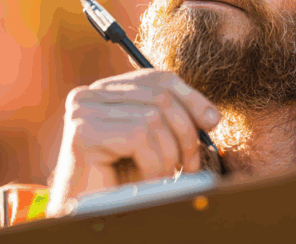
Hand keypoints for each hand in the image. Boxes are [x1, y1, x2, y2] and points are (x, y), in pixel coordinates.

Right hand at [46, 69, 220, 215]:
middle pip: (159, 96)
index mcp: (105, 91)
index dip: (190, 97)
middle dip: (186, 132)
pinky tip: (145, 182)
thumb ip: (171, 120)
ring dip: (168, 155)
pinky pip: (138, 136)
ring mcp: (82, 111)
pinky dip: (152, 164)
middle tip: (191, 165)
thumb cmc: (120, 182)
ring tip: (164, 179)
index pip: (156, 78)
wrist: (86, 215)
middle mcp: (89, 94)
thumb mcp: (151, 144)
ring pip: (152, 118)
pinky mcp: (83, 132)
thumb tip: (212, 116)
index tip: (212, 121)